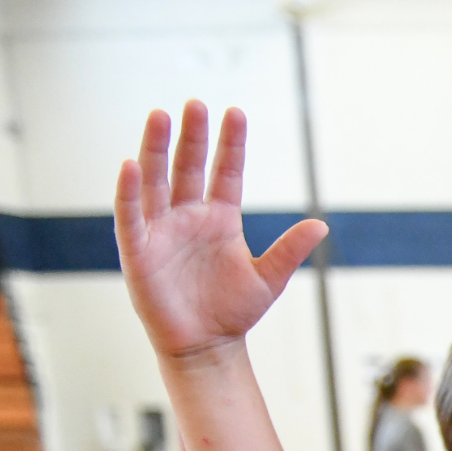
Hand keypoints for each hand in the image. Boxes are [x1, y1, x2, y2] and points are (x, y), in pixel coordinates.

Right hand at [114, 101, 327, 361]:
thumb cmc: (234, 313)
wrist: (206, 348)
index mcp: (221, 220)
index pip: (226, 172)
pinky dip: (130, 191)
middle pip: (188, 167)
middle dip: (192, 137)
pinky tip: (131, 164)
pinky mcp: (139, 251)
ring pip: (156, 181)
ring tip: (161, 116)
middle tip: (196, 103)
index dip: (230, 144)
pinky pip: (131, 216)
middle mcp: (189, 218)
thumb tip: (321, 224)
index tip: (235, 112)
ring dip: (156, 150)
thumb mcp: (269, 279)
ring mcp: (162, 231)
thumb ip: (290, 250)